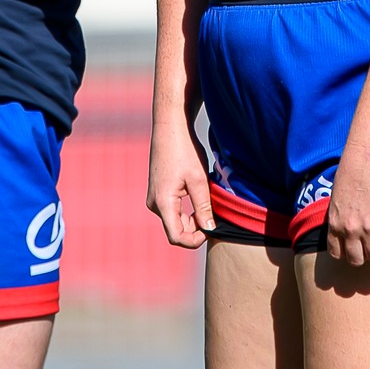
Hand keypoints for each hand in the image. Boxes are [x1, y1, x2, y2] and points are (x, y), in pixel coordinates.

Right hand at [146, 124, 216, 248]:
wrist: (170, 127)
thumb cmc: (184, 150)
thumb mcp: (199, 180)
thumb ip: (203, 207)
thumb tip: (210, 229)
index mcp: (163, 202)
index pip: (176, 237)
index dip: (195, 240)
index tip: (211, 230)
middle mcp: (154, 203)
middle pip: (176, 230)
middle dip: (196, 228)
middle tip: (215, 215)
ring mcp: (154, 198)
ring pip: (175, 220)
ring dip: (192, 218)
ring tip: (208, 202)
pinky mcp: (158, 192)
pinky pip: (173, 210)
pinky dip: (187, 210)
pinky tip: (199, 196)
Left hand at [325, 143, 369, 265]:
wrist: (369, 155)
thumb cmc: (352, 169)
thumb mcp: (338, 196)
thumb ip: (341, 215)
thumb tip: (348, 225)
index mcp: (335, 222)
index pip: (337, 253)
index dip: (347, 253)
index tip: (355, 248)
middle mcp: (350, 229)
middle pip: (357, 260)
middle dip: (365, 255)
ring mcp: (369, 227)